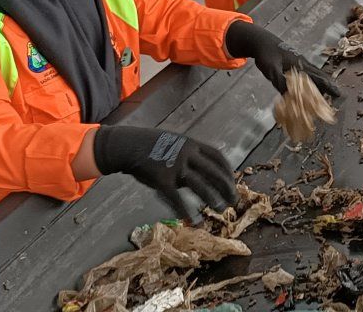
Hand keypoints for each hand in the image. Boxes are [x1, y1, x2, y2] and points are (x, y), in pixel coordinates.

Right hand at [93, 125, 235, 219]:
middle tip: (233, 200)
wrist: (129, 145)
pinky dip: (185, 210)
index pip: (217, 157)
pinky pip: (176, 198)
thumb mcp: (176, 143)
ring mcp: (175, 166)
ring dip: (212, 199)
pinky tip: (192, 220)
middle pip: (213, 172)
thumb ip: (190, 155)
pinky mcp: (162, 180)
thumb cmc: (153, 145)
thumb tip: (203, 171)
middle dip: (226, 187)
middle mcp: (187, 154)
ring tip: (220, 210)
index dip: (227, 170)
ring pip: (199, 185)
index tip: (233, 180)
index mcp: (192, 144)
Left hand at [224, 20, 340, 97]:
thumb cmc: (266, 54)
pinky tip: (313, 85)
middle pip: (320, 75)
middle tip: (338, 94)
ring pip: (315, 74)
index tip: (337, 93)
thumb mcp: (271, 69)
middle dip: (329, 85)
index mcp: (300, 64)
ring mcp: (300, 63)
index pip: (317, 77)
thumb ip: (280, 80)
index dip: (327, 86)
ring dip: (323, 83)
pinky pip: (309, 73)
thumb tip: (289, 94)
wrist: (263, 42)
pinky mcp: (296, 63)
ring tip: (330, 92)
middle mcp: (303, 63)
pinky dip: (314, 80)